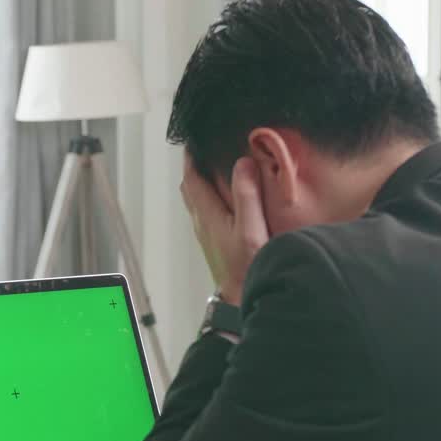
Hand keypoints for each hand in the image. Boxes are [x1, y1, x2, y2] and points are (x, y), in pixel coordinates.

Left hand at [180, 155, 269, 305]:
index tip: (192, 141)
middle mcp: (202, 224)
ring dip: (200, 183)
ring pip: (196, 201)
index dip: (190, 158)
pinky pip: (205, 213)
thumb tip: (242, 164)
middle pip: (190, 189)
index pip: (192, 179)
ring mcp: (206, 235)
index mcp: (208, 215)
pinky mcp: (213, 244)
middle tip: (201, 152)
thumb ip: (246, 195)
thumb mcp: (250, 228)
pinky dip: (209, 199)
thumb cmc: (246, 268)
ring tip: (212, 170)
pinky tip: (224, 200)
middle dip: (193, 168)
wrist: (242, 299)